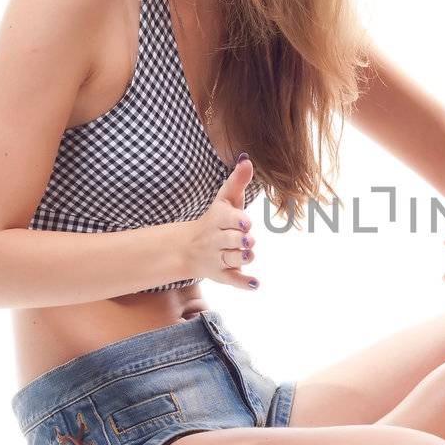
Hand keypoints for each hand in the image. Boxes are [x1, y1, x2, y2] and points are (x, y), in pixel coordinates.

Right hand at [181, 155, 259, 290]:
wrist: (189, 248)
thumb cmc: (216, 220)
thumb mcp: (225, 200)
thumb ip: (237, 181)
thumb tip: (247, 159)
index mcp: (218, 219)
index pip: (228, 219)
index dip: (238, 221)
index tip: (246, 223)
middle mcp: (217, 240)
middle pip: (231, 241)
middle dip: (240, 241)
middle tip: (247, 240)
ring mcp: (218, 258)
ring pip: (233, 260)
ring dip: (243, 258)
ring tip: (248, 254)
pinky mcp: (221, 275)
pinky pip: (232, 280)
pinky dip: (244, 283)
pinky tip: (256, 284)